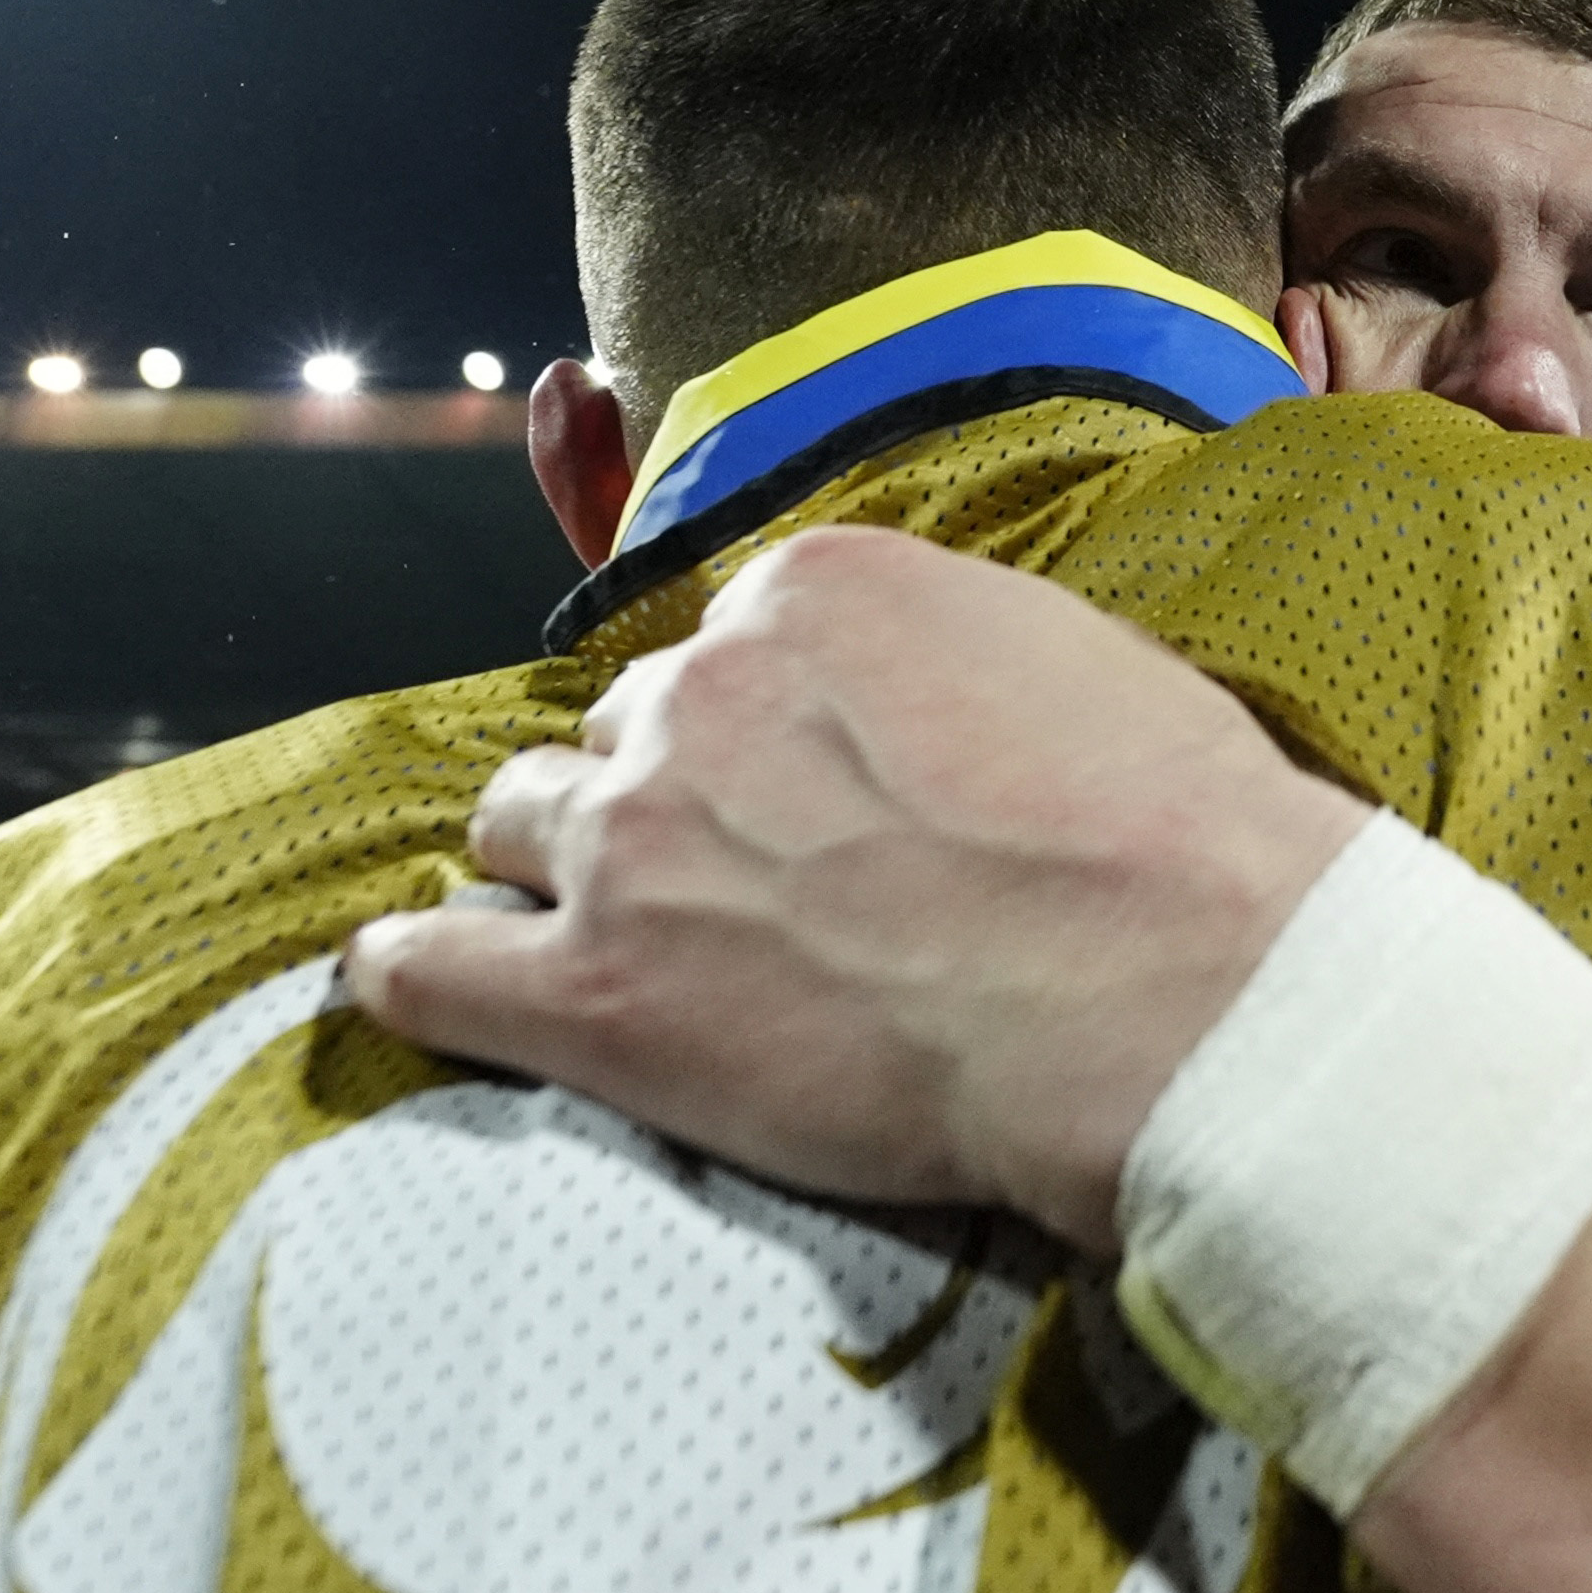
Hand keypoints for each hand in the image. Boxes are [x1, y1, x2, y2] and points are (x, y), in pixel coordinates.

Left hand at [342, 524, 1370, 1252]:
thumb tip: (921, 706)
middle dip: (661, 800)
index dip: (761, 736)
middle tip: (748, 888)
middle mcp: (697, 692)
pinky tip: (427, 986)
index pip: (721, 648)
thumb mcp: (1069, 664)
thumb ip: (944, 657)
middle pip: (612, 734)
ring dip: (561, 875)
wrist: (1171, 993)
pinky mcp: (595, 996)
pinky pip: (426, 971)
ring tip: (633, 947)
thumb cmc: (1171, 838)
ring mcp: (632, 841)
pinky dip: (420, 975)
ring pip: (513, 827)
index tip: (812, 799)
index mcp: (810, 596)